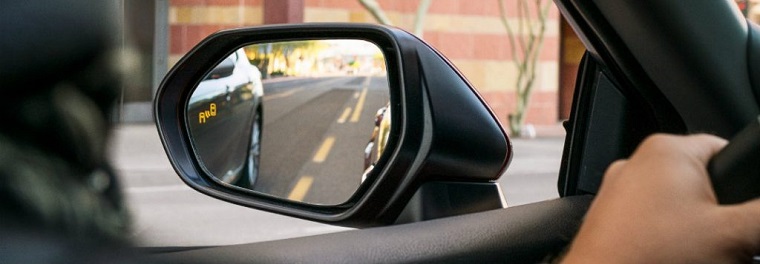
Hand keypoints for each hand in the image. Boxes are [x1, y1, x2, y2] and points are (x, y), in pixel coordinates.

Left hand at [563, 134, 759, 262]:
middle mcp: (636, 165)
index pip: (728, 149)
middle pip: (704, 184)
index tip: (749, 212)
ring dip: (697, 231)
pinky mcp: (610, 220)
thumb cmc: (649, 257)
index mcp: (667, 150)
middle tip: (726, 243)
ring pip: (677, 208)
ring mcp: (618, 192)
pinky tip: (673, 258)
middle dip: (722, 215)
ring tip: (698, 255)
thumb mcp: (731, 234)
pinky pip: (652, 223)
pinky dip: (668, 240)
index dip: (746, 184)